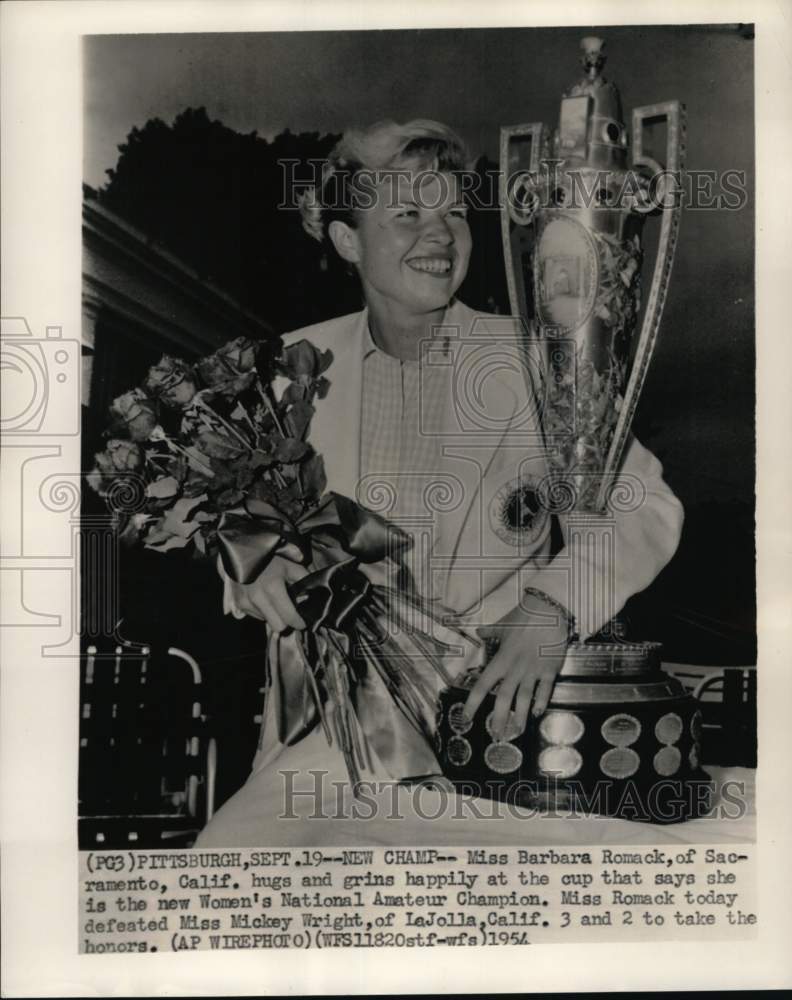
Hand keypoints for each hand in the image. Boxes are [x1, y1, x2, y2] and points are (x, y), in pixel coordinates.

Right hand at [219, 554, 307, 632]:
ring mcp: (246, 602)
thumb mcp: (290, 566)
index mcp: (273, 588)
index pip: (288, 617)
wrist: (242, 553)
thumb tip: (313, 594)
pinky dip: (261, 611)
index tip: (302, 622)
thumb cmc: (269, 559)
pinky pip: (255, 616)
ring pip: (266, 621)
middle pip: (277, 626)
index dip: (298, 622)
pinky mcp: (239, 604)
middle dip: (286, 621)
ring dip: (272, 615)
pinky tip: (262, 597)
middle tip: (289, 612)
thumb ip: (304, 579)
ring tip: (273, 599)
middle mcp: (258, 598)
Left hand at [463, 593, 568, 737]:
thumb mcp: (502, 625)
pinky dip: (542, 701)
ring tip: (518, 731)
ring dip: (521, 717)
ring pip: (524, 698)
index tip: (467, 716)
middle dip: (499, 719)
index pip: (483, 685)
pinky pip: (545, 689)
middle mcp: (515, 668)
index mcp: (501, 659)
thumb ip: (489, 631)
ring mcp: (533, 670)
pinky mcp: (550, 669)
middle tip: (496, 735)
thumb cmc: (523, 616)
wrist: (548, 609)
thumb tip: (477, 631)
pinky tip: (539, 712)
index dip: (473, 703)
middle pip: (503, 698)